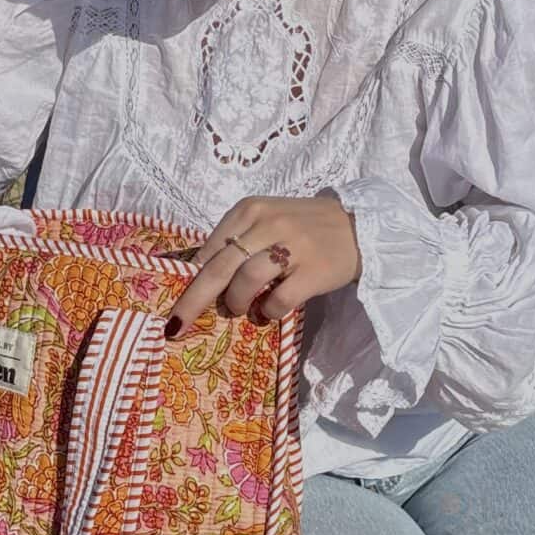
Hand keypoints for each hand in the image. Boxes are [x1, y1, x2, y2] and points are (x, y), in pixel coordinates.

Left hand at [167, 193, 361, 334]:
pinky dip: (268, 311)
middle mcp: (268, 223)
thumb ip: (236, 241)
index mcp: (250, 210)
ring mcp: (292, 247)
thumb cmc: (304, 227)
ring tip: (241, 310)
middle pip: (219, 267)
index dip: (189, 277)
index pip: (209, 248)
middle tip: (177, 325)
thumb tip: (198, 277)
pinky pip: (278, 299)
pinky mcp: (313, 271)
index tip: (176, 299)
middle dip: (193, 300)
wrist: (358, 227)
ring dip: (237, 303)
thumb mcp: (266, 221)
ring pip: (245, 281)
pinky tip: (269, 311)